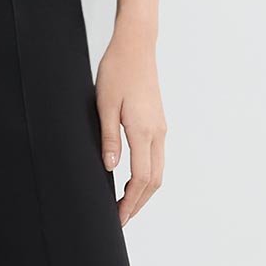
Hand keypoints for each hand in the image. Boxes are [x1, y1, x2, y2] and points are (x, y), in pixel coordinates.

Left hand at [96, 28, 165, 224]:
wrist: (136, 46)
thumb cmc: (117, 71)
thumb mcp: (104, 105)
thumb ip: (109, 138)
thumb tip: (110, 169)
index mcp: (143, 130)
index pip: (141, 179)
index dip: (129, 203)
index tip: (117, 218)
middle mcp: (157, 132)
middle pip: (154, 181)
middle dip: (138, 204)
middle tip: (120, 220)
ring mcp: (160, 128)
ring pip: (158, 171)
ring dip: (143, 192)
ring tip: (124, 206)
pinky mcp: (158, 123)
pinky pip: (157, 158)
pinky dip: (146, 177)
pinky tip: (131, 181)